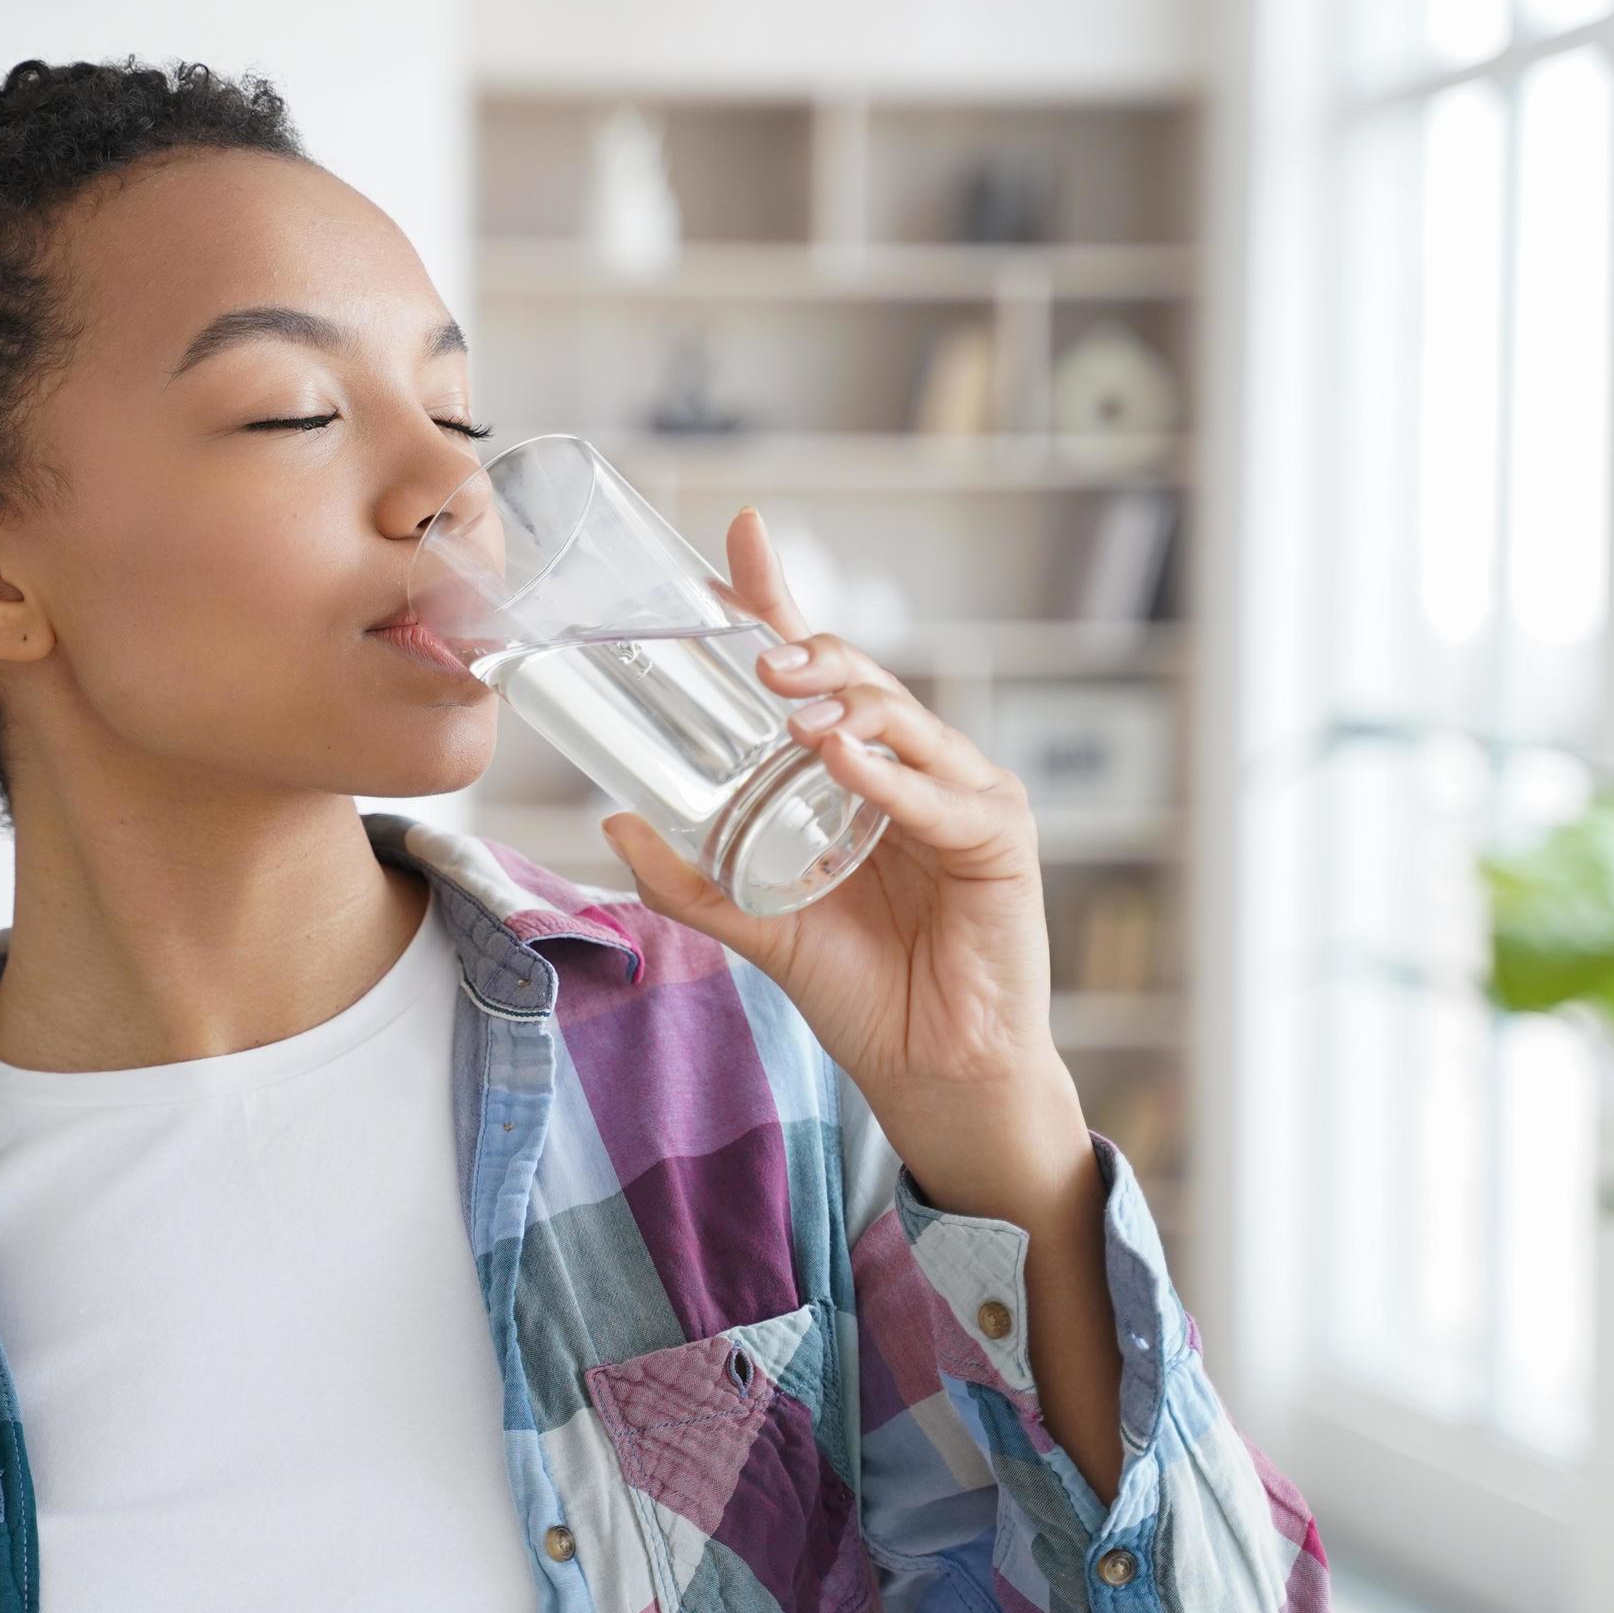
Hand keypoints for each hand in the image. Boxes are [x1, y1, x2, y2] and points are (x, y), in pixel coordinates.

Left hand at [597, 506, 1088, 1207]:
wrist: (933, 1073)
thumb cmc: (862, 991)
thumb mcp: (759, 927)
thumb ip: (692, 881)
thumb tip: (614, 820)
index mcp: (859, 773)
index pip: (817, 671)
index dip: (779, 604)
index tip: (738, 538)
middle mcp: (913, 770)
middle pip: (860, 681)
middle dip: (805, 651)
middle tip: (751, 650)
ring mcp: (963, 797)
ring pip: (902, 721)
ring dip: (846, 700)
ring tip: (788, 700)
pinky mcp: (999, 840)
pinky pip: (940, 796)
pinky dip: (890, 774)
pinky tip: (842, 755)